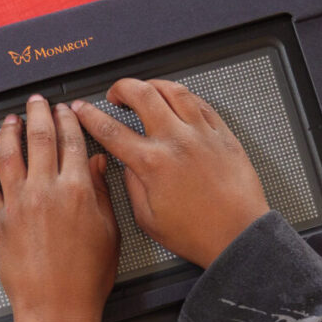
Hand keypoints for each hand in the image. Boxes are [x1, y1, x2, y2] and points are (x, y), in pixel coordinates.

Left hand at [0, 94, 118, 321]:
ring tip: (10, 120)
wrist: (56, 308)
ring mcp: (18, 204)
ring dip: (9, 132)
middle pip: (39, 138)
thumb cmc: (86, 278)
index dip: (69, 121)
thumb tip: (96, 164)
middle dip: (38, 114)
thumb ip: (100, 192)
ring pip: (8, 155)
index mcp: (76, 190)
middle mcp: (44, 191)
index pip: (72, 141)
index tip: (67, 110)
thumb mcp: (108, 232)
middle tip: (37, 102)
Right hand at [72, 79, 267, 267]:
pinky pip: (200, 102)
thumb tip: (127, 163)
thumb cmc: (199, 233)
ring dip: (153, 85)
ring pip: (173, 89)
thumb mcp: (148, 219)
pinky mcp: (222, 134)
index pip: (111, 130)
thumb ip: (132, 185)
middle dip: (121, 87)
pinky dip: (183, 96)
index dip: (90, 115)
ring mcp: (201, 134)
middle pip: (141, 94)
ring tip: (145, 91)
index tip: (82, 109)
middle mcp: (176, 142)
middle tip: (115, 94)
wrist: (238, 236)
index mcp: (153, 164)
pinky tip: (177, 102)